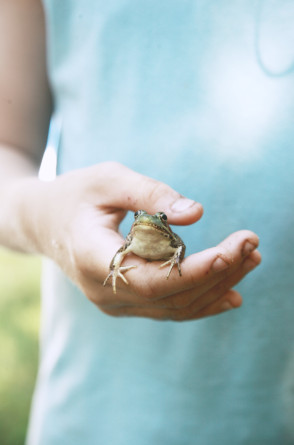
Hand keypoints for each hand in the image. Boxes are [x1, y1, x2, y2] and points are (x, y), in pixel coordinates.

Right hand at [30, 162, 260, 320]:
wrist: (45, 223)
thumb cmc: (76, 195)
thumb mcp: (108, 180)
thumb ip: (149, 193)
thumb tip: (196, 213)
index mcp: (92, 258)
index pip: (150, 280)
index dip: (193, 270)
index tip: (230, 250)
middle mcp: (104, 291)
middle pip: (170, 296)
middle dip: (217, 272)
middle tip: (251, 245)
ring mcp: (114, 302)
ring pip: (174, 307)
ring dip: (216, 286)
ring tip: (250, 260)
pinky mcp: (125, 301)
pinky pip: (168, 308)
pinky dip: (201, 299)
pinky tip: (231, 292)